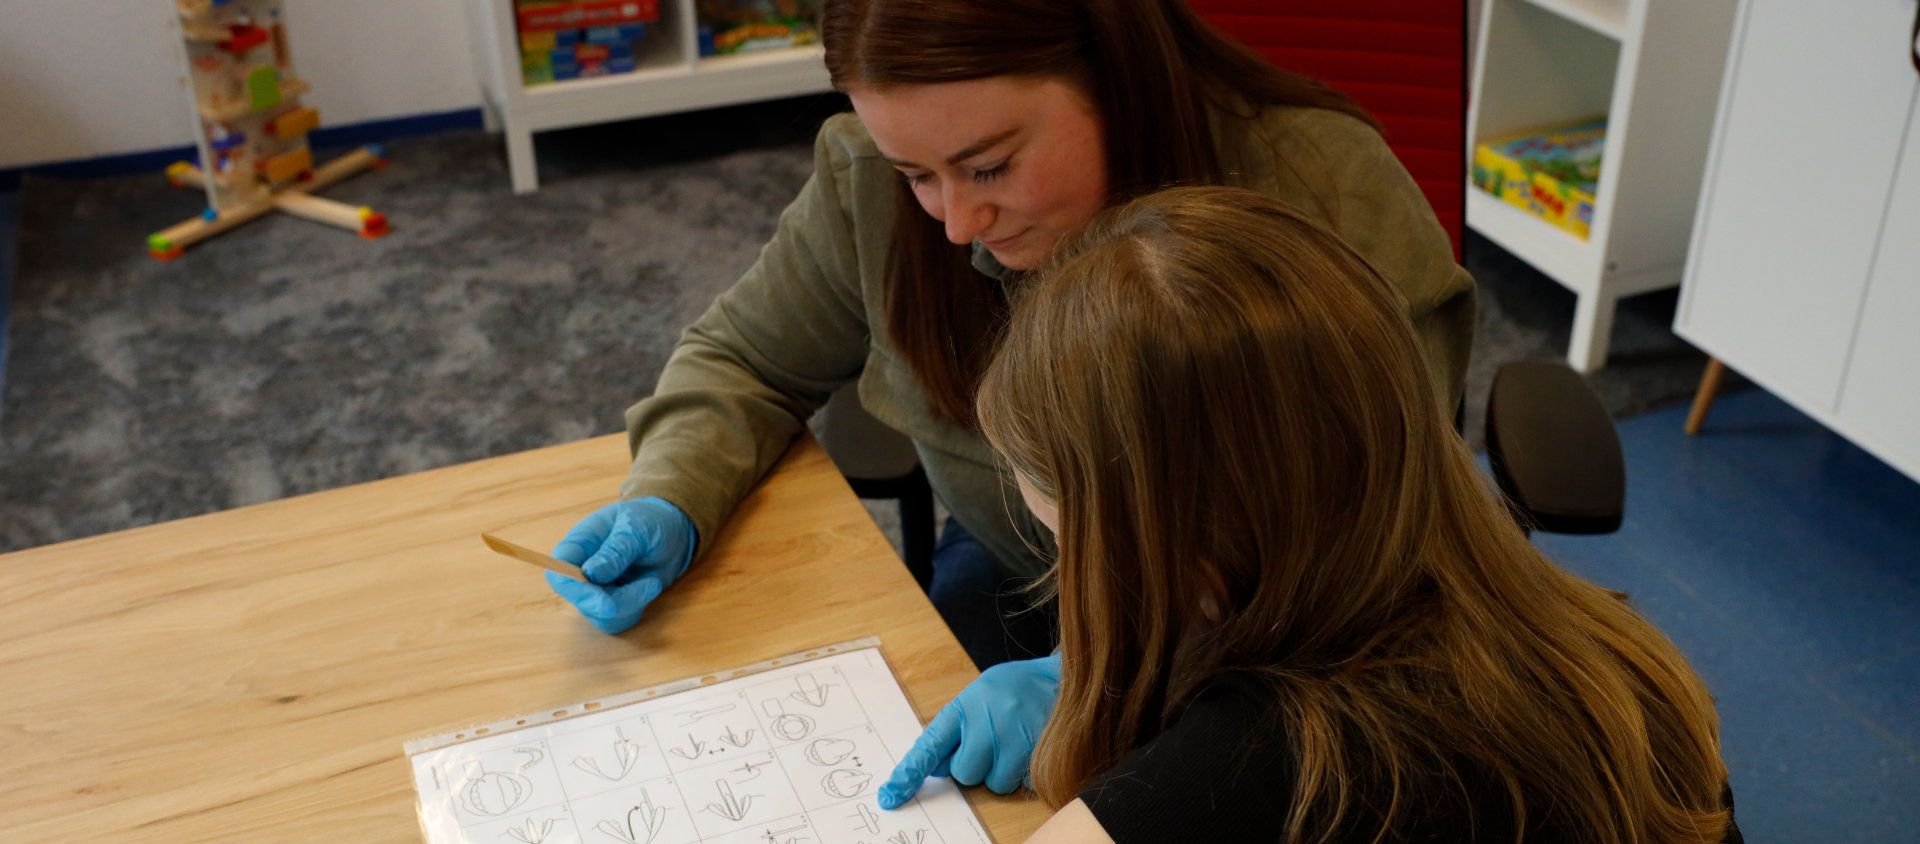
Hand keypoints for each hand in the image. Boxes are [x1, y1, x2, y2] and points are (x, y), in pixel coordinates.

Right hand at [544, 497, 696, 633]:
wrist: (671, 531)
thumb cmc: (648, 520)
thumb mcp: (636, 528)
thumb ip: (615, 550)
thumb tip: (590, 573)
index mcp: (579, 544)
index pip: (558, 573)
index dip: (574, 590)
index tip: (605, 598)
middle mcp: (581, 570)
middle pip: (580, 601)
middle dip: (615, 601)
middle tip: (650, 585)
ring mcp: (595, 589)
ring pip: (599, 616)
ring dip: (631, 604)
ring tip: (653, 582)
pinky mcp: (612, 603)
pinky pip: (616, 621)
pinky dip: (635, 610)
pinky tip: (650, 588)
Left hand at [878, 652, 1061, 807]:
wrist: (1068, 677)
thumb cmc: (1017, 689)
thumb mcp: (980, 695)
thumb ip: (957, 728)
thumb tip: (934, 767)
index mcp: (968, 704)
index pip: (930, 744)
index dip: (909, 773)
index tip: (891, 795)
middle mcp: (989, 721)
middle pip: (963, 773)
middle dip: (975, 765)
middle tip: (992, 741)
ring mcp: (1016, 740)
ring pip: (993, 783)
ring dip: (1001, 771)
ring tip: (1016, 741)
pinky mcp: (1040, 758)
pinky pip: (1019, 784)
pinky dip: (1023, 773)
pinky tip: (1032, 746)